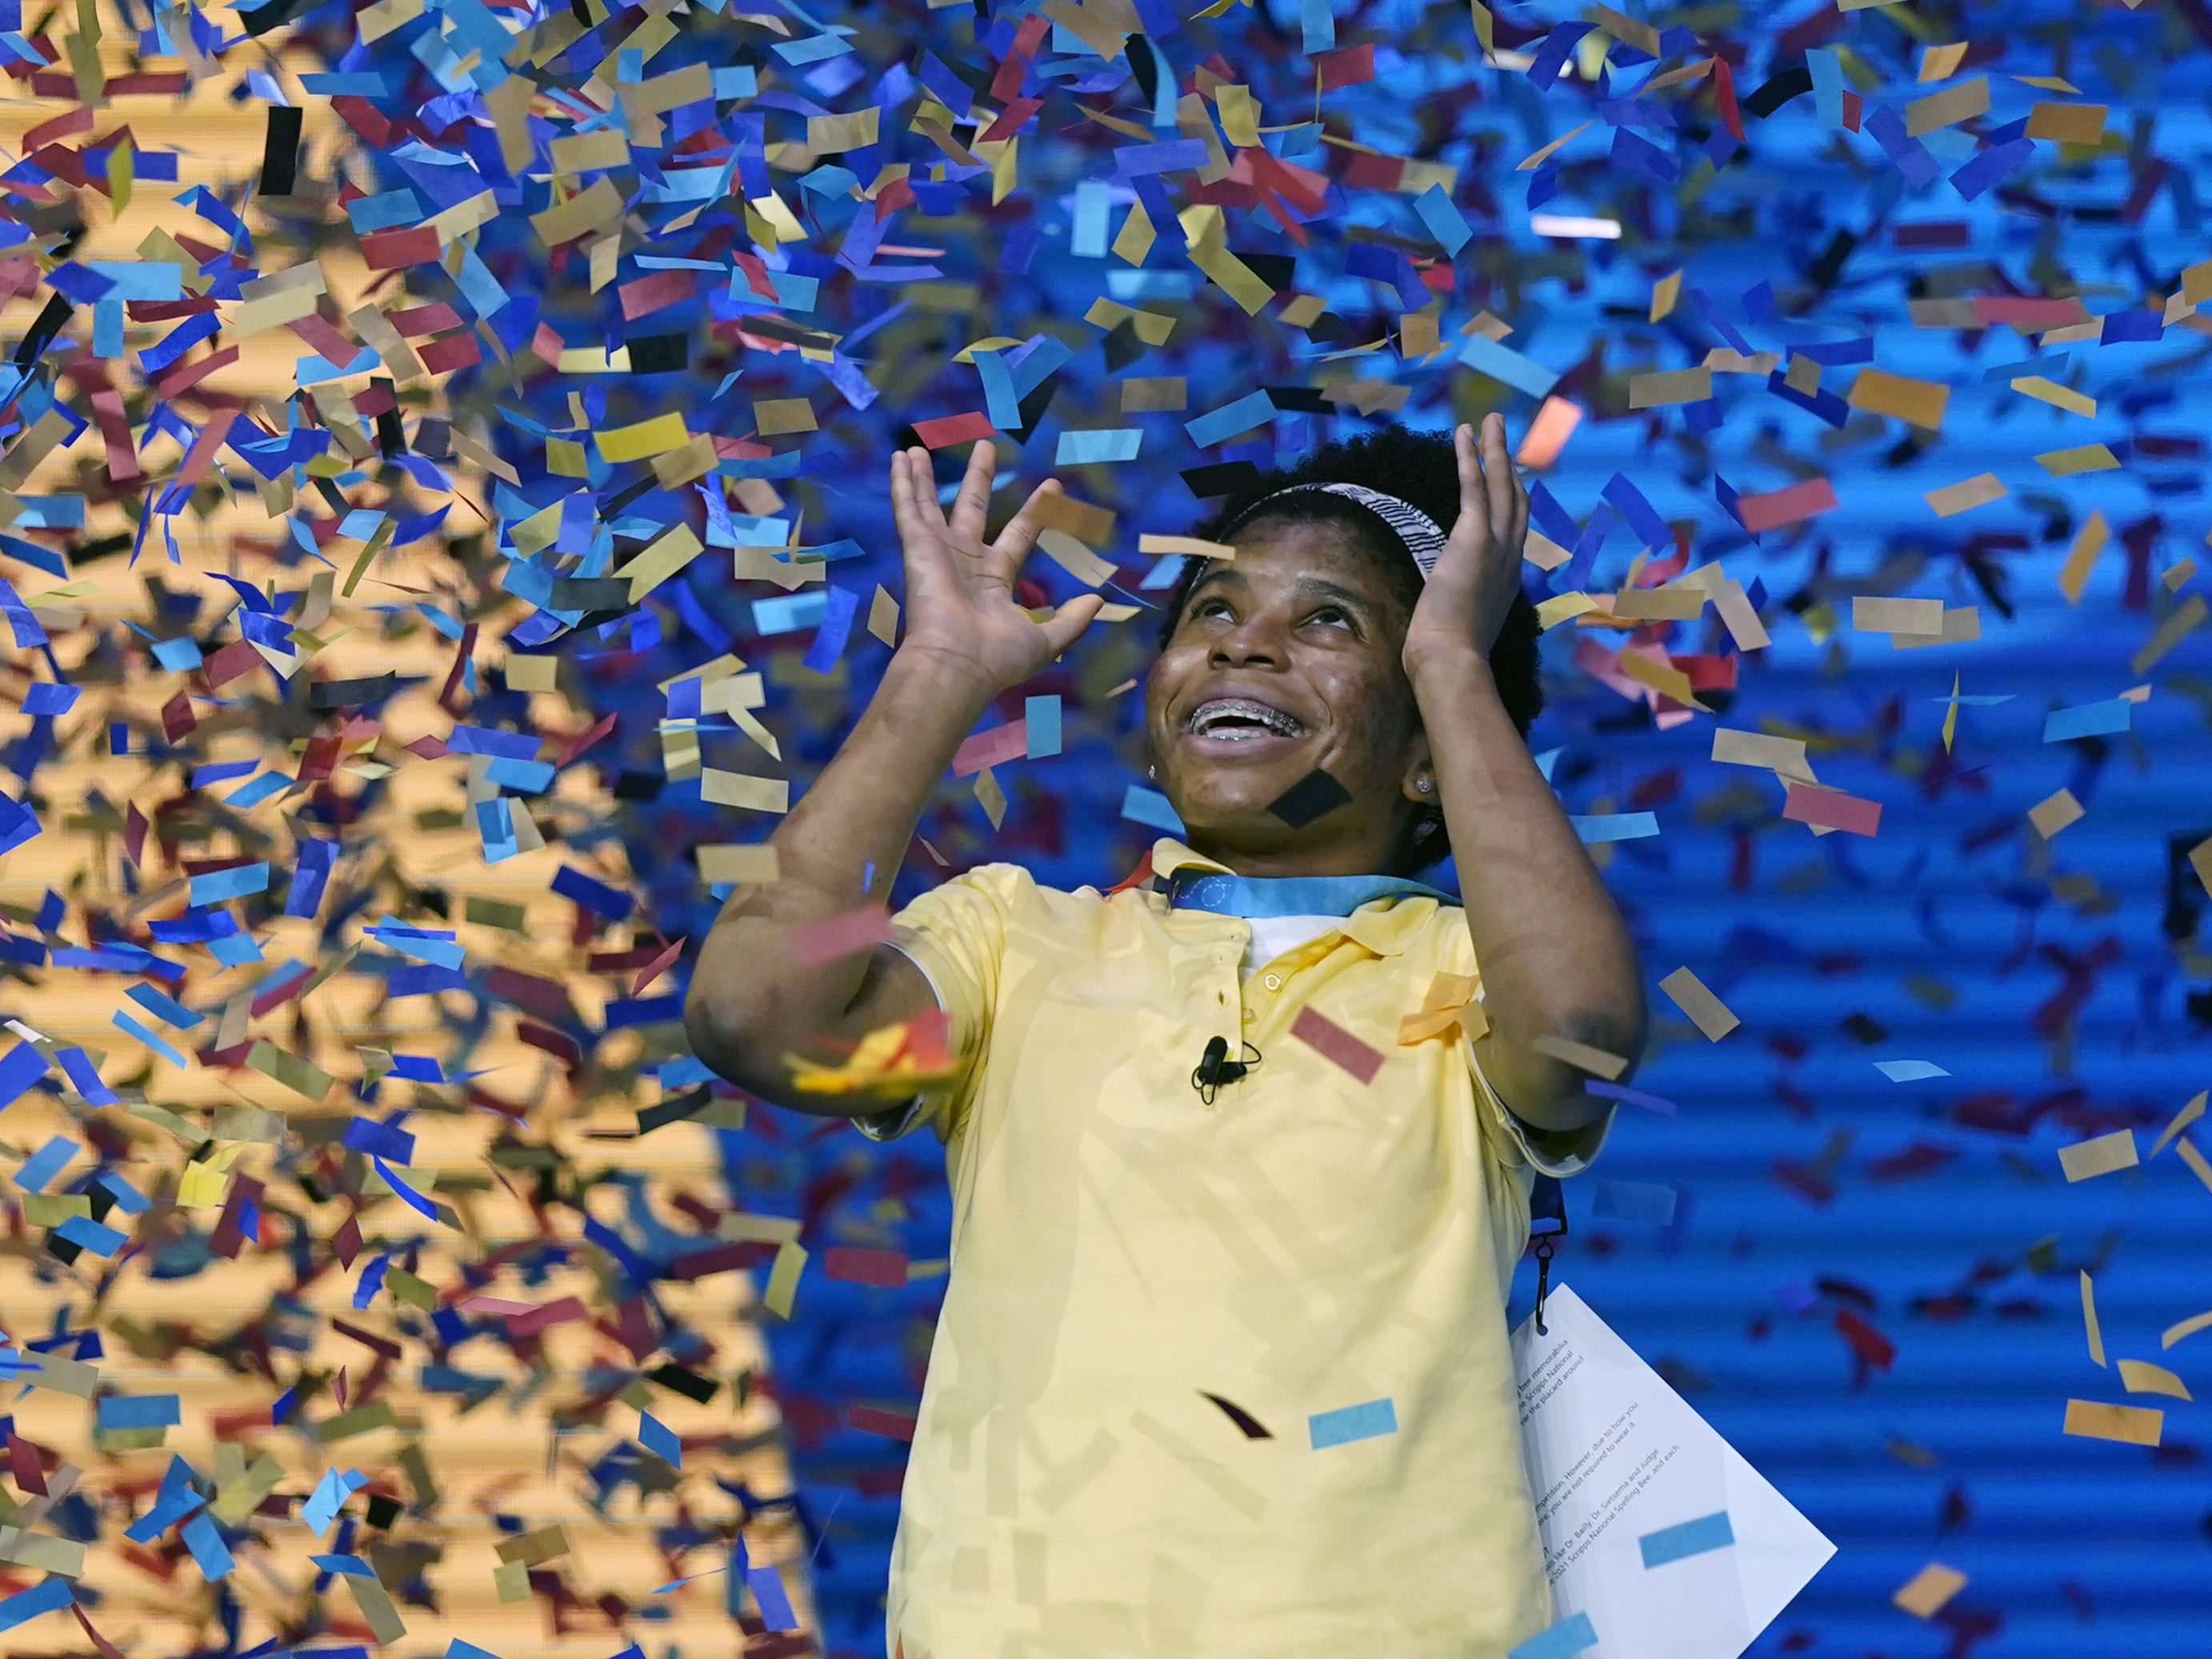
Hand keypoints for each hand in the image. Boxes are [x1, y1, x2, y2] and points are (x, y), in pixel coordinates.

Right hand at [887, 442, 1103, 695]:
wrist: (957, 665)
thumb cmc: (998, 658)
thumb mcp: (1046, 639)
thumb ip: (1071, 620)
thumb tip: (1098, 601)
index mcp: (994, 580)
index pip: (1019, 535)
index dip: (1035, 511)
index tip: (1052, 485)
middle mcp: (964, 562)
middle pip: (971, 508)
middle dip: (978, 478)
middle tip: (985, 447)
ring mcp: (937, 553)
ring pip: (929, 504)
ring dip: (923, 477)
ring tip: (918, 447)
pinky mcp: (916, 547)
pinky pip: (907, 508)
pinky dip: (902, 483)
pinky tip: (899, 457)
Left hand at [1403, 413, 1529, 673]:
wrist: (1451, 661)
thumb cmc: (1448, 655)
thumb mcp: (1460, 626)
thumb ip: (1459, 608)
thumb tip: (1443, 613)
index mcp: (1506, 580)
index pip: (1514, 531)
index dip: (1513, 501)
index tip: (1510, 480)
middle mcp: (1510, 558)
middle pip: (1517, 499)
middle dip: (1510, 464)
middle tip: (1503, 436)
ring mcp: (1496, 546)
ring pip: (1502, 484)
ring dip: (1495, 448)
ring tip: (1489, 420)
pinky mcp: (1474, 538)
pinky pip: (1475, 486)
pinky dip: (1471, 456)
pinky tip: (1465, 432)